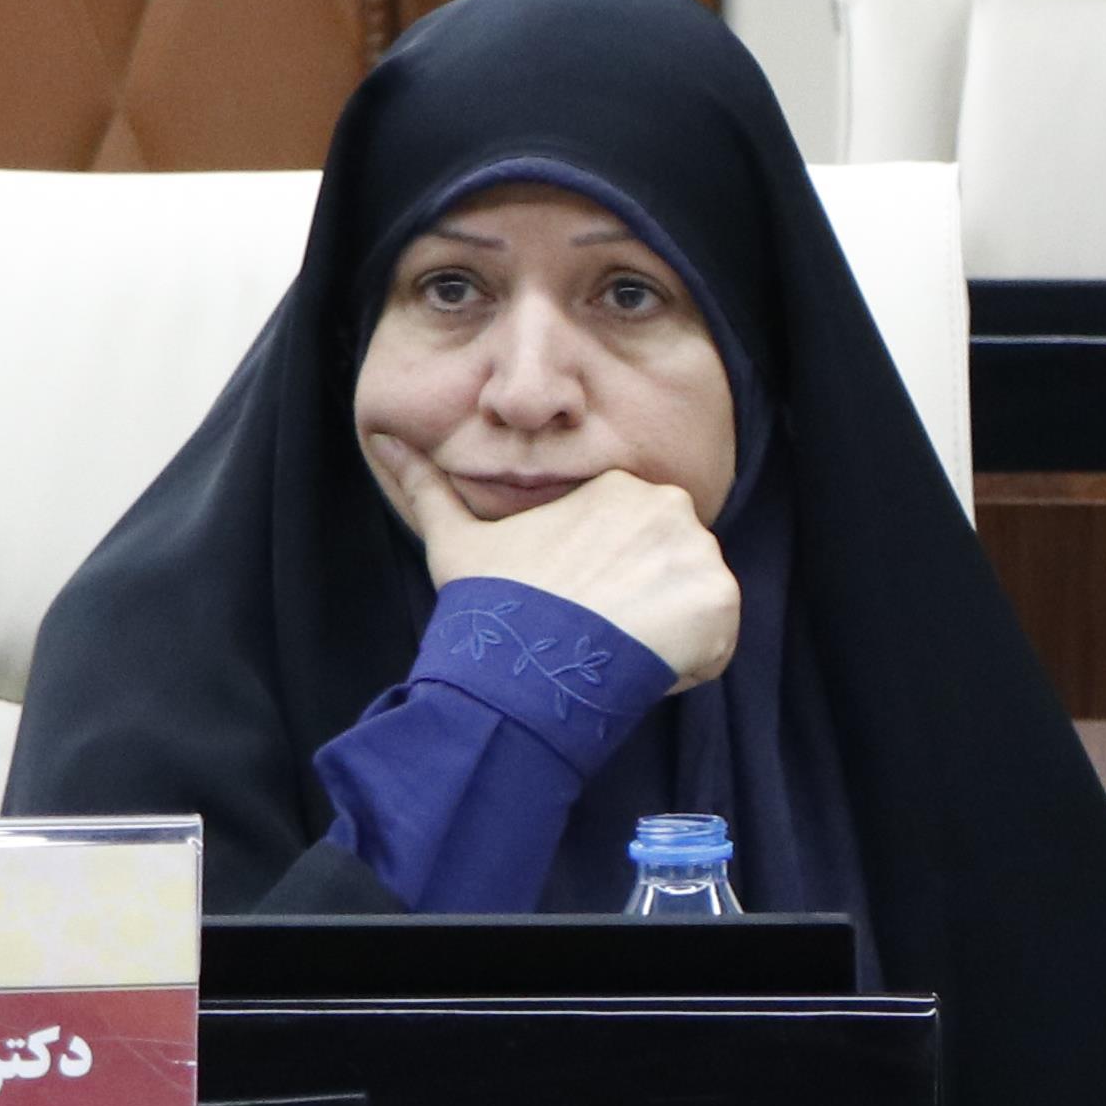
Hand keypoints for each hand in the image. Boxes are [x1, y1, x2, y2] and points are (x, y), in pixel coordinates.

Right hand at [361, 437, 742, 689]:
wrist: (524, 660)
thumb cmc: (492, 601)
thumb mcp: (456, 537)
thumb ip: (428, 486)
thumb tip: (383, 437)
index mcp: (620, 488)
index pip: (635, 543)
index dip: (606, 583)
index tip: (573, 608)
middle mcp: (671, 507)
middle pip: (669, 569)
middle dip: (638, 604)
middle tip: (591, 634)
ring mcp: (701, 553)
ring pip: (693, 605)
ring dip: (662, 634)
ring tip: (609, 651)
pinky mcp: (721, 601)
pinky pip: (715, 642)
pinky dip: (686, 664)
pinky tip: (639, 669)